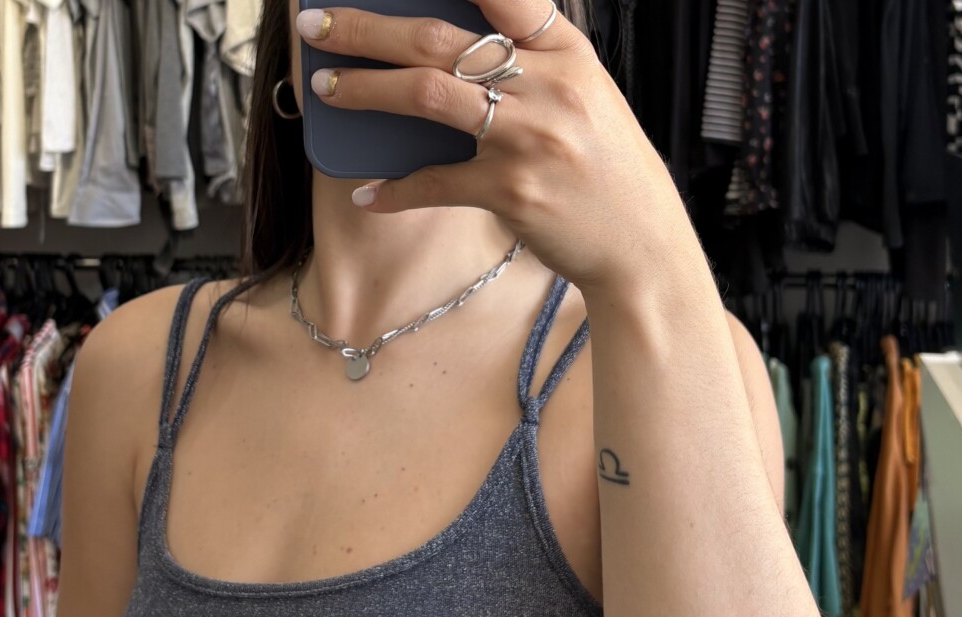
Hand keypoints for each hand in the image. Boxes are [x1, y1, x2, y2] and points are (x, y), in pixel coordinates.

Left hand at [295, 0, 696, 291]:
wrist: (641, 245)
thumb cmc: (607, 173)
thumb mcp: (586, 97)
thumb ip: (533, 67)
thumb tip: (454, 55)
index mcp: (566, 51)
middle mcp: (547, 83)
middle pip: (439, 38)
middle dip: (367, 28)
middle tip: (319, 26)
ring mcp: (528, 136)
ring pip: (427, 93)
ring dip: (366, 88)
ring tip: (327, 88)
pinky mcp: (511, 191)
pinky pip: (435, 183)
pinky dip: (395, 190)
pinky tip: (367, 193)